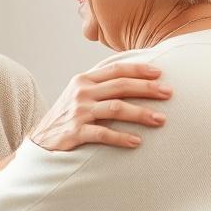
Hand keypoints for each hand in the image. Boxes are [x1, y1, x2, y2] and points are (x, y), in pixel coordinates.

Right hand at [31, 62, 171, 151]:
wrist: (41, 140)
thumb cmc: (67, 117)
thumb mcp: (80, 94)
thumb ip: (100, 84)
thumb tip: (133, 78)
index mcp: (84, 79)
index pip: (115, 68)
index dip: (138, 69)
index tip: (160, 73)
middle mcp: (81, 92)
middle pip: (120, 85)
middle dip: (147, 89)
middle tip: (169, 93)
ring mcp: (78, 111)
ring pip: (116, 108)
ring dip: (141, 114)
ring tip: (160, 120)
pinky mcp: (75, 132)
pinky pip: (103, 134)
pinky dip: (122, 137)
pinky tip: (137, 142)